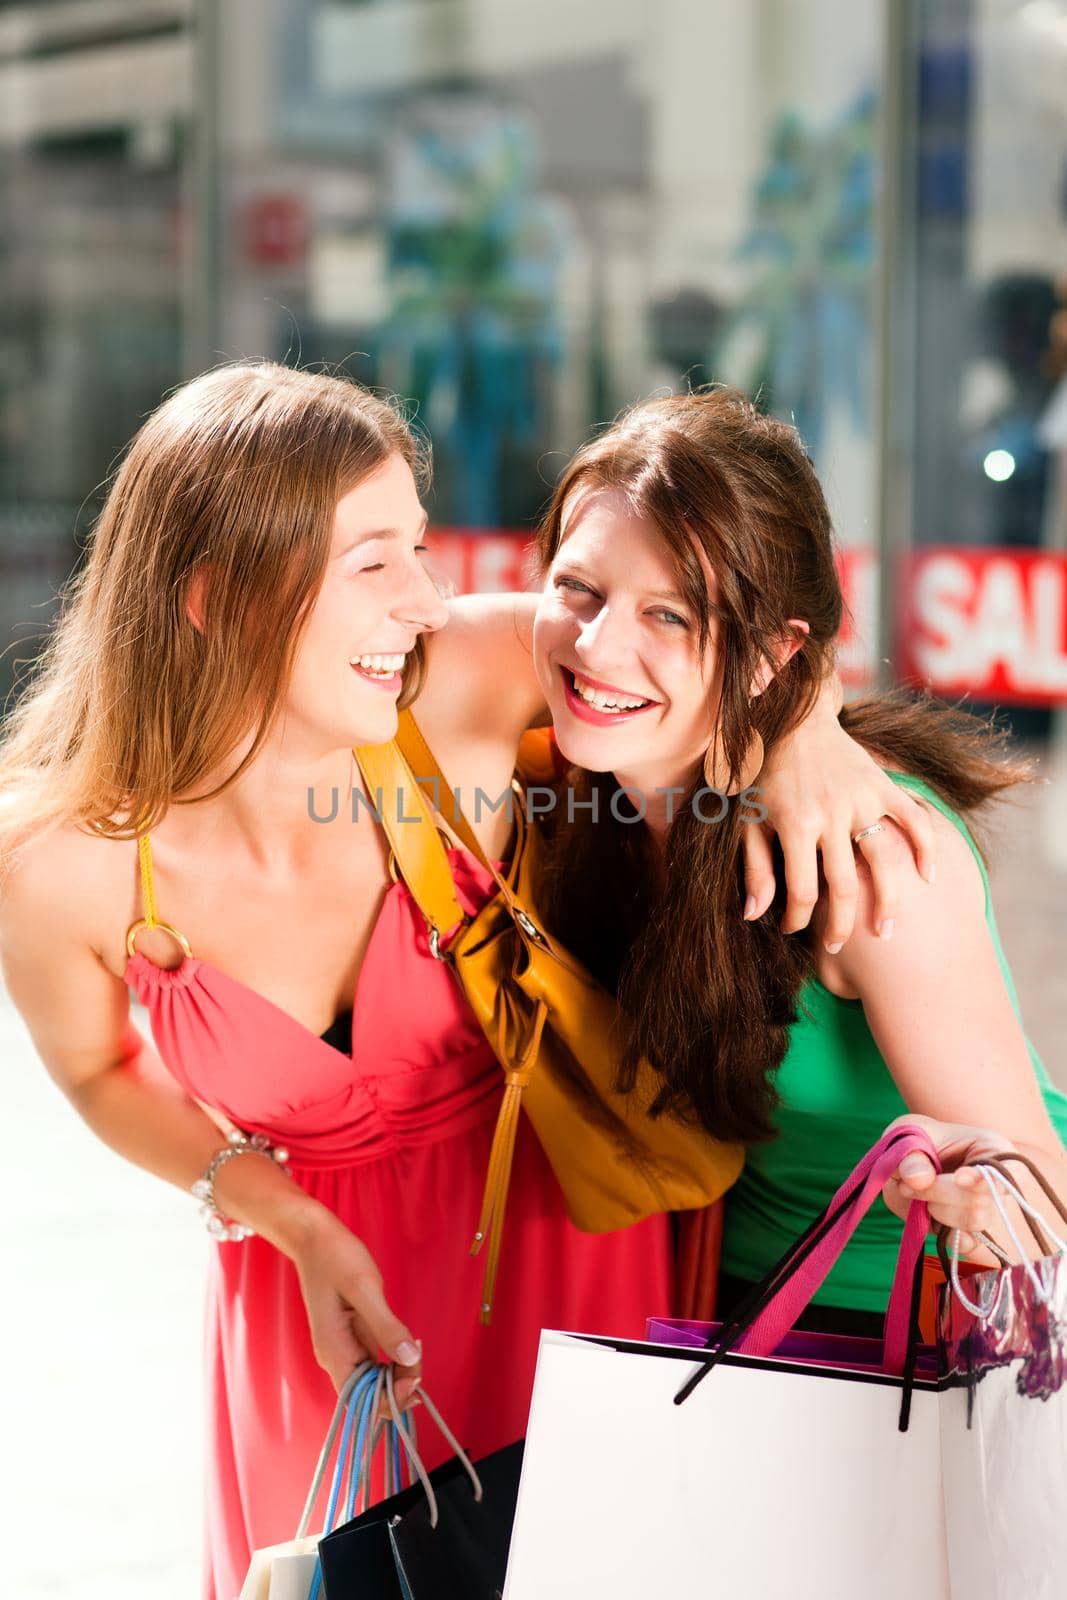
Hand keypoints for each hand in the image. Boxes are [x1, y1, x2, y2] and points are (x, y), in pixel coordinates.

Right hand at [292, 1210, 421, 1403]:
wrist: (314, 1238)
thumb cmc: (336, 1259)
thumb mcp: (365, 1289)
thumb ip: (386, 1325)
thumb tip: (411, 1357)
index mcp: (333, 1351)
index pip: (360, 1400)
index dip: (389, 1400)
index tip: (415, 1377)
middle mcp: (336, 1357)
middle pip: (369, 1395)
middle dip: (398, 1387)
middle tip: (420, 1359)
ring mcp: (344, 1348)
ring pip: (374, 1381)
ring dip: (398, 1375)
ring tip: (417, 1350)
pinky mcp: (352, 1337)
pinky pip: (374, 1363)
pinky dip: (392, 1361)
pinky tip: (407, 1347)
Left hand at [744, 686, 936, 945]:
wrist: (791, 719)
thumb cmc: (764, 775)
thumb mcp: (748, 820)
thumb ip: (755, 868)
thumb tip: (754, 915)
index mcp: (794, 825)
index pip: (802, 891)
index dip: (798, 919)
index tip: (794, 930)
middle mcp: (831, 815)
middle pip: (844, 887)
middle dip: (841, 925)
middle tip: (837, 947)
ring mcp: (861, 800)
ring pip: (884, 861)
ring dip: (889, 901)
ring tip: (887, 931)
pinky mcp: (882, 786)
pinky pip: (914, 819)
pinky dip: (926, 847)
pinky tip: (928, 877)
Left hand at [880, 1114, 1015, 1253]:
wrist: (910, 1166)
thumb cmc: (917, 1142)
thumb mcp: (908, 1136)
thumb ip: (911, 1156)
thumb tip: (919, 1179)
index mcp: (993, 1149)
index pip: (1010, 1170)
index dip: (988, 1179)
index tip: (960, 1179)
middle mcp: (1000, 1183)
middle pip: (982, 1200)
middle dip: (938, 1192)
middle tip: (909, 1184)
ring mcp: (991, 1213)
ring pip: (972, 1222)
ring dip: (937, 1210)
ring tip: (917, 1194)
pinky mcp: (976, 1237)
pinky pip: (966, 1245)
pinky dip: (942, 1233)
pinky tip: (929, 1216)